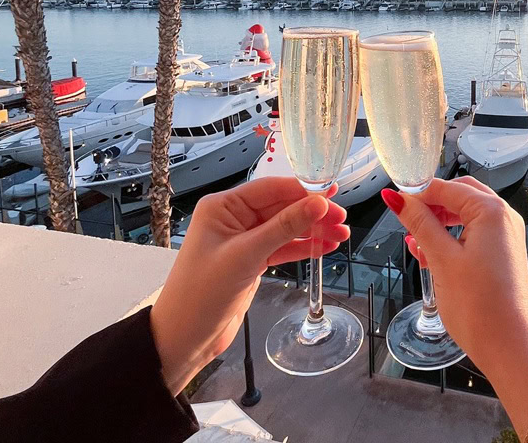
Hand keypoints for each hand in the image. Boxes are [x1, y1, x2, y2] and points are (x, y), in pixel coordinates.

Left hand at [150, 177, 348, 394]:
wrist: (185, 337)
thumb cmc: (202, 293)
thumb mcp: (246, 255)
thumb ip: (284, 227)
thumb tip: (318, 203)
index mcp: (222, 207)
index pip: (270, 189)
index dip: (303, 190)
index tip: (332, 192)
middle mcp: (233, 219)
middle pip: (281, 207)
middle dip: (312, 213)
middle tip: (342, 219)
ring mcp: (243, 240)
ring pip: (285, 228)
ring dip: (313, 231)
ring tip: (341, 235)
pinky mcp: (251, 260)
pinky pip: (282, 247)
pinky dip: (303, 247)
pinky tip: (324, 248)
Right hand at [386, 178, 527, 441]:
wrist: (510, 346)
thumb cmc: (479, 305)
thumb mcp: (442, 259)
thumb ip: (420, 224)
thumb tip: (397, 199)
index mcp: (491, 211)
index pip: (446, 188)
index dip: (417, 193)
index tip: (393, 202)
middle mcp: (504, 218)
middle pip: (459, 197)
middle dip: (431, 206)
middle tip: (405, 220)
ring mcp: (506, 237)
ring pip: (465, 216)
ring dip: (439, 223)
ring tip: (416, 243)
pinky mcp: (503, 255)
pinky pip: (474, 235)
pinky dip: (452, 239)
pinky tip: (431, 255)